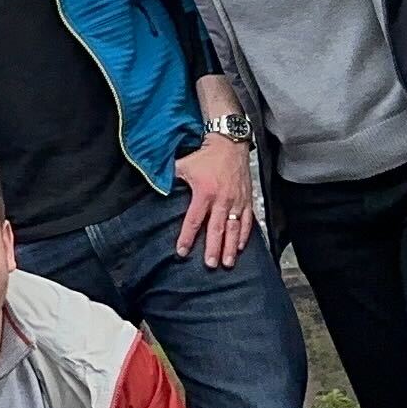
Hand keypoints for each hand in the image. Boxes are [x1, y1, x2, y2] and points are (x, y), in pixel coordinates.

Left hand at [173, 132, 256, 268]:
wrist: (229, 143)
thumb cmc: (205, 155)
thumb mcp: (183, 165)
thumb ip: (171, 180)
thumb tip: (159, 190)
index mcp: (204, 193)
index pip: (194, 220)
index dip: (187, 237)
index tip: (182, 251)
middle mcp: (222, 200)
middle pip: (216, 229)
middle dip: (213, 248)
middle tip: (210, 264)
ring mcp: (236, 201)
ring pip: (234, 229)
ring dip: (231, 247)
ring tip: (228, 263)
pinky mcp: (247, 199)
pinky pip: (247, 220)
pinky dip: (245, 235)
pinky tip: (241, 247)